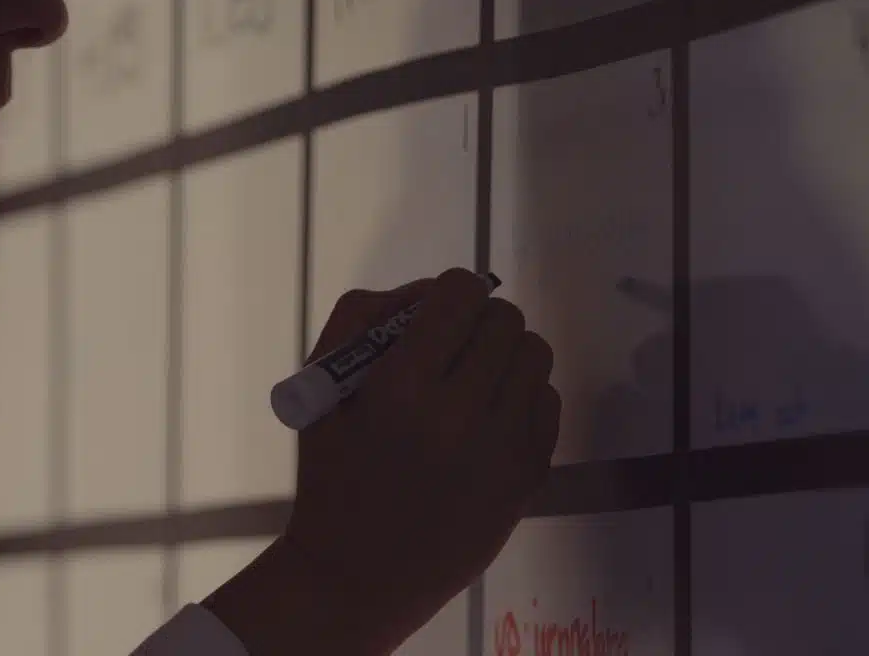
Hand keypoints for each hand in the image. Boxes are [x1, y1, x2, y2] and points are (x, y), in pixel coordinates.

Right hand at [205, 268, 559, 655]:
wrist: (360, 576)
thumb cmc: (333, 476)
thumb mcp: (320, 389)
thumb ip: (362, 319)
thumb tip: (427, 293)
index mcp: (401, 388)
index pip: (460, 293)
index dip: (448, 292)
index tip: (433, 315)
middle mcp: (460, 414)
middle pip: (504, 319)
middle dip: (477, 320)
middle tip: (452, 348)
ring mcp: (504, 448)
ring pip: (535, 354)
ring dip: (505, 353)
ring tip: (474, 379)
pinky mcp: (529, 476)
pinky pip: (548, 400)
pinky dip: (522, 395)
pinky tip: (489, 417)